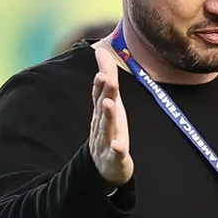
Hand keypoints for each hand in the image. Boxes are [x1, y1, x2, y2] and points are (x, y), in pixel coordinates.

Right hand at [89, 36, 132, 185]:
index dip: (102, 78)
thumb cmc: (110, 129)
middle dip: (104, 92)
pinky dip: (116, 149)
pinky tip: (118, 146)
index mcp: (102, 110)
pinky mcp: (114, 158)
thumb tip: (101, 50)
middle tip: (105, 78)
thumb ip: (107, 77)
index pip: (100, 92)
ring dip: (107, 115)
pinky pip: (115, 153)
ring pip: (107, 127)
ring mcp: (106, 141)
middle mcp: (102, 123)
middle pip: (103, 106)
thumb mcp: (110, 102)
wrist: (106, 167)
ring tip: (109, 104)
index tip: (102, 63)